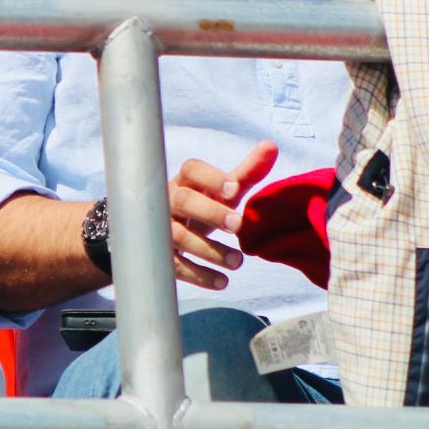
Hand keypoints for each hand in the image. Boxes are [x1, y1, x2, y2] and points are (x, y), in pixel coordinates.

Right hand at [168, 140, 277, 289]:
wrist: (159, 234)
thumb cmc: (198, 207)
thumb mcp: (219, 192)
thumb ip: (246, 173)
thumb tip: (271, 146)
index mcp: (184, 181)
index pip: (191, 169)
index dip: (211, 177)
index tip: (234, 189)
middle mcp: (166, 201)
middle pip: (182, 200)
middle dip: (210, 212)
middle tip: (238, 225)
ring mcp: (158, 228)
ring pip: (177, 236)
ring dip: (209, 249)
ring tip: (238, 262)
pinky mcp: (157, 255)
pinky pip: (175, 265)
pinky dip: (199, 275)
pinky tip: (222, 281)